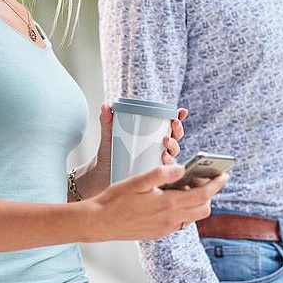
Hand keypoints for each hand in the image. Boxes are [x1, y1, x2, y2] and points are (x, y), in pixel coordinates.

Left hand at [71, 105, 186, 199]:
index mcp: (151, 136)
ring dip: (174, 147)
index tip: (181, 112)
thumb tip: (105, 105)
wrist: (100, 177)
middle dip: (178, 130)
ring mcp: (157, 162)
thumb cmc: (108, 155)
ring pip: (174, 153)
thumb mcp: (108, 137)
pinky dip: (169, 166)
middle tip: (173, 124)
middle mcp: (158, 148)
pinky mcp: (154, 176)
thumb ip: (107, 121)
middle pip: (175, 138)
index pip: (168, 125)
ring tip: (165, 143)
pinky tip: (164, 160)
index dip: (178, 118)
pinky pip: (167, 172)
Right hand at [85, 165, 228, 240]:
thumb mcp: (138, 181)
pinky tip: (170, 199)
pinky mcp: (158, 233)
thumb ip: (162, 174)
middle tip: (204, 179)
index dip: (216, 184)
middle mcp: (170, 220)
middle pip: (203, 209)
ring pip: (192, 217)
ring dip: (195, 202)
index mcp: (168, 205)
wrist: (99, 223)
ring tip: (185, 186)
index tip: (224, 175)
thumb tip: (182, 168)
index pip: (202, 195)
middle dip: (209, 194)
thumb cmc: (116, 199)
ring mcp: (165, 229)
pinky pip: (180, 222)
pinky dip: (183, 210)